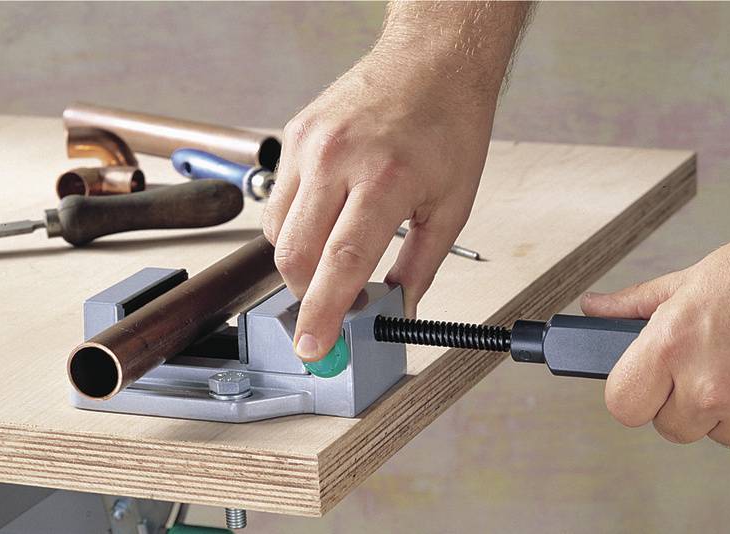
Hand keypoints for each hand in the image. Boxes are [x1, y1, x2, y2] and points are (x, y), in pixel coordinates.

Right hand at [261, 2, 529, 360]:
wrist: (432, 60)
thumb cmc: (449, 124)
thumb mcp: (453, 203)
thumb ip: (422, 263)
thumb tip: (400, 306)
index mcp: (385, 180)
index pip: (340, 264)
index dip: (322, 313)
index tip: (312, 346)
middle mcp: (337, 160)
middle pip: (293, 255)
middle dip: (306, 294)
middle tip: (331, 304)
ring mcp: (308, 144)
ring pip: (276, 231)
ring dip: (298, 260)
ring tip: (333, 253)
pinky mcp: (293, 134)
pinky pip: (277, 197)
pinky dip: (294, 223)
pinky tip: (325, 215)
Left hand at [581, 225, 729, 456]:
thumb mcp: (685, 283)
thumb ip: (633, 305)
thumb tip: (595, 308)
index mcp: (670, 346)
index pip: (622, 405)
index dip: (630, 394)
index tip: (641, 384)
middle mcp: (706, 384)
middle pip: (669, 427)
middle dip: (679, 404)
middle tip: (698, 368)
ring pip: (715, 434)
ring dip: (722, 412)